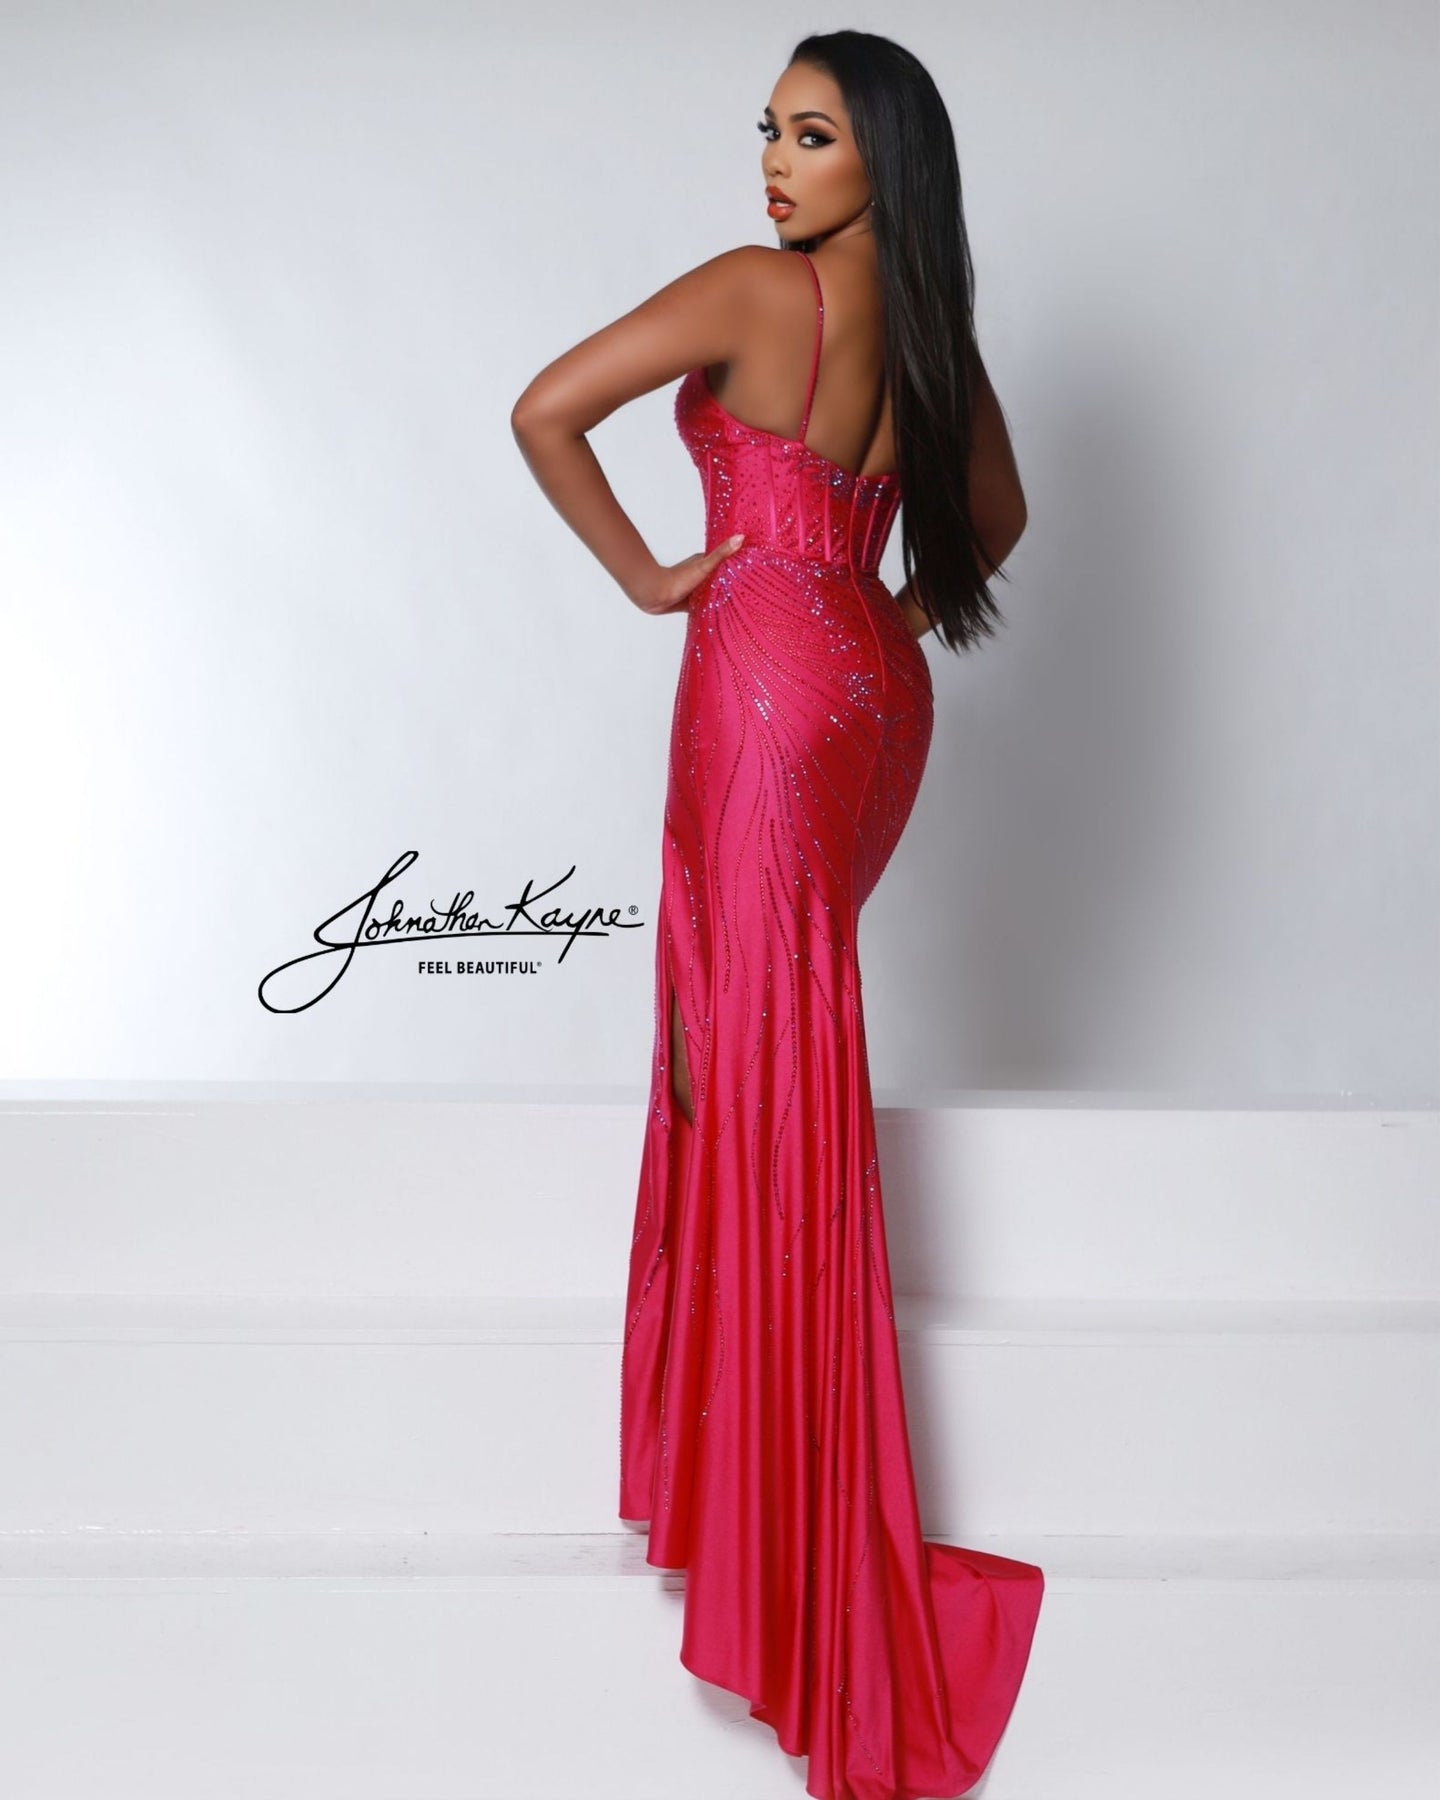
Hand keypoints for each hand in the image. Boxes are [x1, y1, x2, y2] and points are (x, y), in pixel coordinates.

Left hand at [630, 535, 745, 616]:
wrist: (655, 595)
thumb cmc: (678, 579)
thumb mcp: (704, 565)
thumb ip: (721, 554)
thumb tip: (740, 537)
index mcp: (705, 563)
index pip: (726, 561)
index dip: (739, 561)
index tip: (755, 564)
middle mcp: (701, 575)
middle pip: (721, 577)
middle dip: (734, 581)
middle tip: (752, 586)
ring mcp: (696, 589)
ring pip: (714, 592)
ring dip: (724, 596)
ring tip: (742, 602)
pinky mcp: (691, 603)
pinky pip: (706, 606)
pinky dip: (713, 609)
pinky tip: (723, 614)